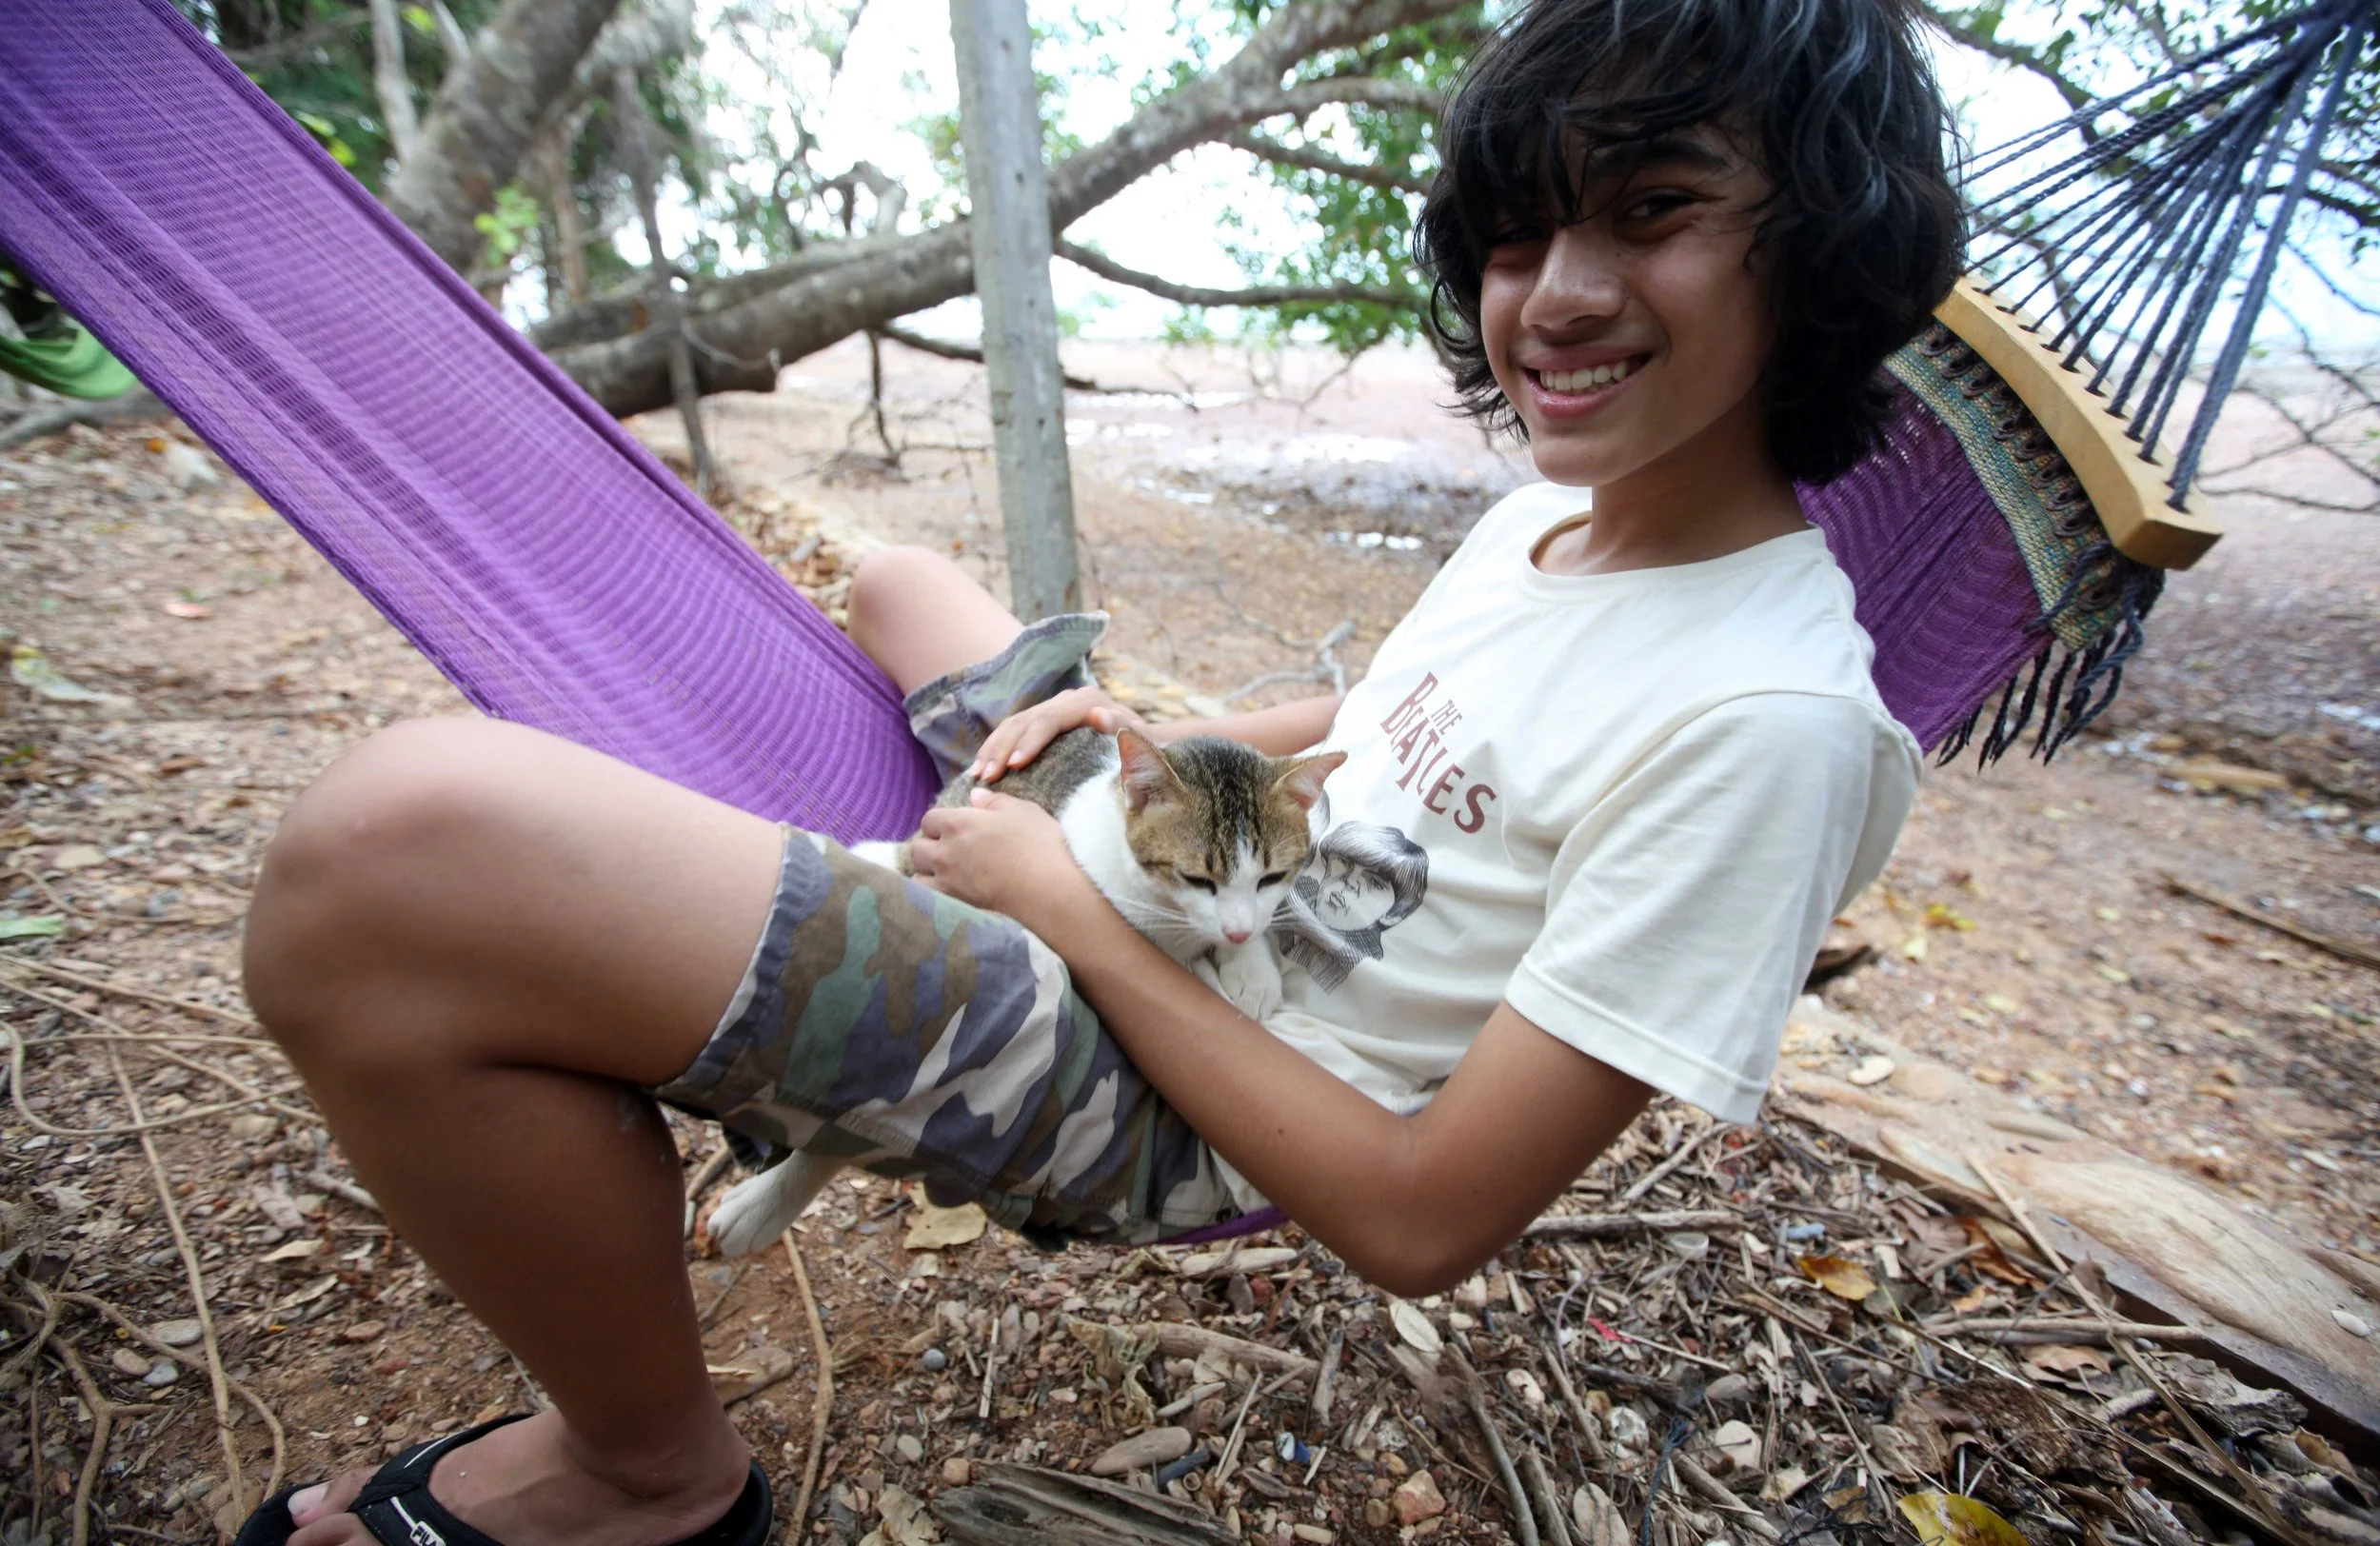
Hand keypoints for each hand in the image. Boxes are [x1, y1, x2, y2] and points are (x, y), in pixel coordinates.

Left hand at [906, 789, 1094, 925]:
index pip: (929, 819)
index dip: (941, 823)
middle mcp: (945, 851)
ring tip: (945, 877)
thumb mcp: (1025, 812)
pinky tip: (949, 897)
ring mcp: (947, 882)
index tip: (955, 829)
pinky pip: (928, 902)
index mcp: (959, 823)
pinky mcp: (954, 907)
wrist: (1049, 894)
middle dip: (929, 848)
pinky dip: (932, 898)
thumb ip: (995, 801)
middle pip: (917, 848)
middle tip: (949, 853)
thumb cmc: (1041, 848)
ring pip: (917, 877)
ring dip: (927, 875)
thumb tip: (974, 796)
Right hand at [970, 687, 1146, 781]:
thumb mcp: (1143, 740)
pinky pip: (1013, 732)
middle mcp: (1067, 701)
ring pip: (1013, 724)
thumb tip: (1098, 715)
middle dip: (1003, 748)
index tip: (1016, 765)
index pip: (1050, 719)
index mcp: (1087, 702)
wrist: (1146, 742)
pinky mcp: (1043, 723)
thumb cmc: (1147, 748)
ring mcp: (1053, 709)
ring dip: (993, 749)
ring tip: (977, 775)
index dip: (1031, 740)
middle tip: (986, 776)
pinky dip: (995, 749)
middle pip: (1025, 720)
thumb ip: (1122, 727)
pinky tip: (981, 768)